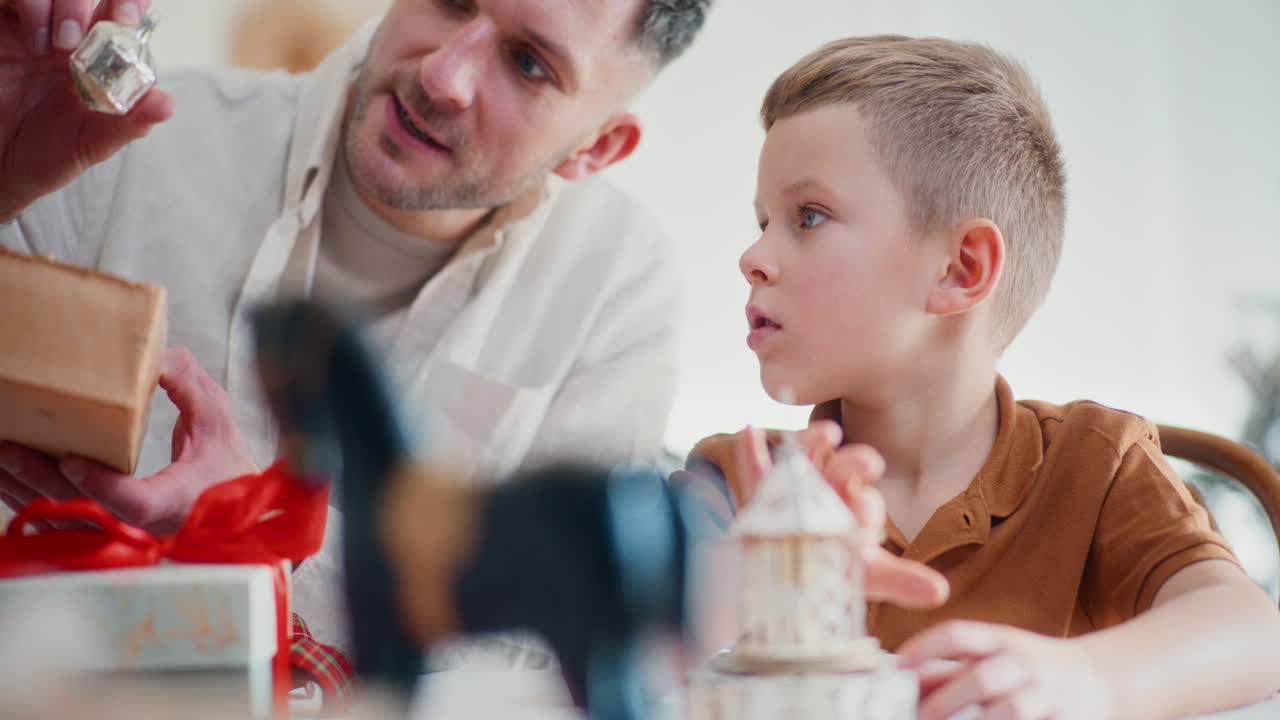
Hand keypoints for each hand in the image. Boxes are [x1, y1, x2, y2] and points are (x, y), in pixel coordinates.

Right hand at [0, 0, 174, 220]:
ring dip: (62, 4)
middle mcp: (65, 33)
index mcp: (98, 56)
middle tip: (92, 29)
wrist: (1, 168)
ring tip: (58, 46)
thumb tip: (168, 105)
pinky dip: (26, 4)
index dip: (129, 3)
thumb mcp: (92, 142)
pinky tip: (34, 41)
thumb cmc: (48, 153)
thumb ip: (130, 123)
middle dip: (90, 0)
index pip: (120, 11)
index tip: (126, 17)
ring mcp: (28, 26)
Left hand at [0, 347, 258, 534]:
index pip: (137, 505)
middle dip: (40, 480)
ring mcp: (121, 535)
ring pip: (62, 522)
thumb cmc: (224, 464)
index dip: (102, 487)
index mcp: (178, 500)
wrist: (228, 508)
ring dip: (23, 490)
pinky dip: (29, 499)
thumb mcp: (218, 418)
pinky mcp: (104, 534)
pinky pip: (59, 522)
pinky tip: (7, 474)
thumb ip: (189, 385)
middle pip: (83, 512)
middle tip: (8, 448)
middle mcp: (146, 527)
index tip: (72, 460)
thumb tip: (154, 356)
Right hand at [732, 422, 948, 608]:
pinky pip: (754, 469)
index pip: (861, 498)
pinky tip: (750, 430)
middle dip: (854, 464)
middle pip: (839, 469)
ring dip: (811, 441)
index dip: (866, 502)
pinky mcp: (758, 496)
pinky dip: (750, 450)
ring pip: (802, 457)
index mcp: (850, 507)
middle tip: (869, 464)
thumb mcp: (865, 576)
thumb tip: (940, 592)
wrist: (790, 584)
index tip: (866, 509)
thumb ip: (900, 581)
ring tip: (827, 431)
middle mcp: (824, 491)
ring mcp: (792, 488)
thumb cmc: (833, 571)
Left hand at [898, 621, 1114, 719]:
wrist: (1101, 678)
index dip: (925, 648)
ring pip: (1012, 711)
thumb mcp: (994, 655)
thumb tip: (897, 680)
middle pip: (982, 679)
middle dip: (946, 701)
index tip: (898, 667)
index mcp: (1001, 640)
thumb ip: (949, 667)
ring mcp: (1048, 696)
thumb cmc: (1028, 669)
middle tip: (919, 717)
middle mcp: (1025, 664)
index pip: (958, 635)